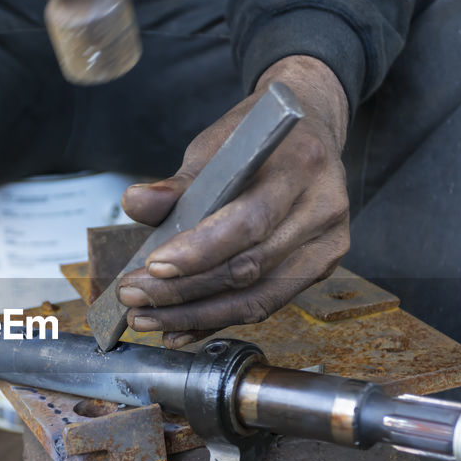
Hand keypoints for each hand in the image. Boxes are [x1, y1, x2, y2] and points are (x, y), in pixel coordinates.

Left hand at [117, 55, 350, 348]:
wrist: (310, 132)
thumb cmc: (258, 140)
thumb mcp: (217, 146)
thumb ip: (178, 183)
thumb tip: (136, 204)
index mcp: (299, 167)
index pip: (248, 222)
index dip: (199, 251)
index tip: (152, 266)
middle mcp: (321, 209)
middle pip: (249, 267)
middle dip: (184, 290)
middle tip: (133, 296)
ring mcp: (326, 244)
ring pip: (257, 298)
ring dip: (195, 315)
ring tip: (146, 318)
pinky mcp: (320, 269)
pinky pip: (265, 305)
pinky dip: (217, 320)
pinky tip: (179, 328)